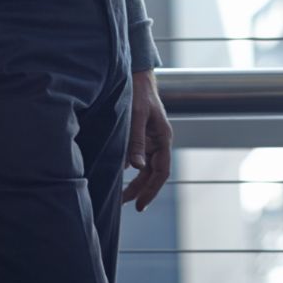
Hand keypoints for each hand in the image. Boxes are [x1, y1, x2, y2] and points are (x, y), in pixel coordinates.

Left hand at [121, 69, 172, 211]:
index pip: (162, 171)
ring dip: (136, 182)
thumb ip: (136, 142)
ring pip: (146, 167)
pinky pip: (138, 157)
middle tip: (128, 207)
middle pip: (153, 173)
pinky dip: (130, 169)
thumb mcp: (136, 116)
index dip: (152, 189)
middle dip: (142, 190)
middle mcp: (159, 141)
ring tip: (122, 197)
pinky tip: (118, 176)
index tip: (140, 205)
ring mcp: (150, 139)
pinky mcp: (141, 135)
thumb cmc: (138, 93)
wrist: (136, 75)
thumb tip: (135, 168)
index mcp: (163, 138)